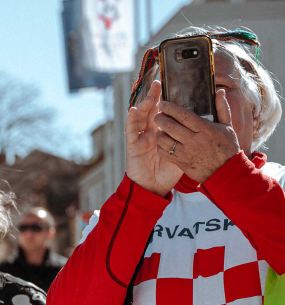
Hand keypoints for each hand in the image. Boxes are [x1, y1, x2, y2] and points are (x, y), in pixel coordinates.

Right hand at [125, 80, 182, 196]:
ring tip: (151, 95)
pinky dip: (131, 120)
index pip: (164, 111)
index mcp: (163, 132)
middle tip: (158, 83)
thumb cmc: (169, 171)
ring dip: (144, 105)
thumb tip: (206, 124)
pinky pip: (131, 131)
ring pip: (141, 118)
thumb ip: (192, 137)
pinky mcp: (132, 146)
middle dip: (154, 96)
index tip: (170, 85)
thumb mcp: (186, 151)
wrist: (154, 188)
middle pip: (151, 110)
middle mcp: (151, 132)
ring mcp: (141, 138)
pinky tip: (133, 110)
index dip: (166, 98)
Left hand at [155, 90, 241, 182]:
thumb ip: (222, 108)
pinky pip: (164, 153)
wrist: (225, 172)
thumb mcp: (227, 126)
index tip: (162, 103)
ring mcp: (185, 153)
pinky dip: (160, 145)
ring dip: (158, 132)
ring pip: (164, 140)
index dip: (170, 108)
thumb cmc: (227, 147)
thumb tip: (219, 91)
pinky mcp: (180, 163)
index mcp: (205, 130)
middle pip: (170, 126)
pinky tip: (163, 140)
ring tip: (160, 127)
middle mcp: (194, 141)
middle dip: (160, 118)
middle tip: (157, 114)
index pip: (183, 115)